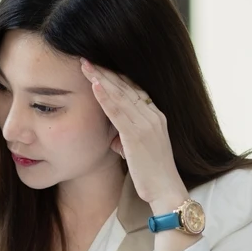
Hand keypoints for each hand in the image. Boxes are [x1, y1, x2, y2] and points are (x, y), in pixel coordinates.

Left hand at [80, 58, 187, 209]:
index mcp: (155, 117)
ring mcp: (147, 124)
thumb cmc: (151, 175)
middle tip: (87, 59)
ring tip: (86, 65)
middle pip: (126, 87)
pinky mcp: (137, 135)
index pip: (134, 90)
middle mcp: (153, 116)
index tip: (99, 66)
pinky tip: (94, 85)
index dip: (115, 77)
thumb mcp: (139, 151)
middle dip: (105, 72)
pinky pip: (118, 111)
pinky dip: (105, 97)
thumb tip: (113, 139)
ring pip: (120, 95)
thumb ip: (127, 139)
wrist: (166, 191)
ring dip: (101, 78)